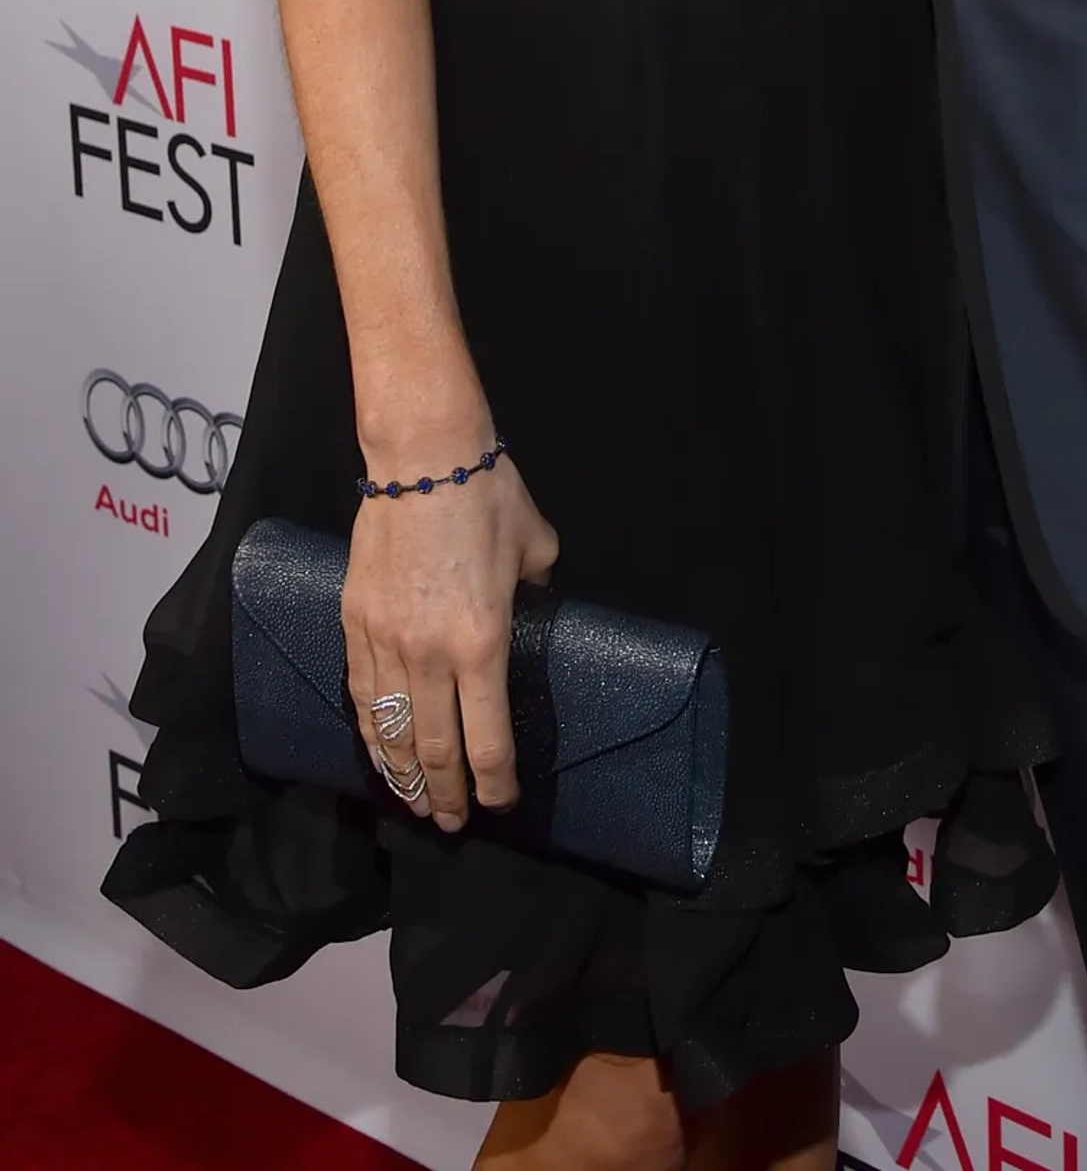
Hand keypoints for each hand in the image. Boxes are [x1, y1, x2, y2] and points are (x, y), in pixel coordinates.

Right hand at [342, 444, 557, 832]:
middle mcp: (430, 654)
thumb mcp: (536, 547)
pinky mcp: (354, 623)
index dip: (495, 783)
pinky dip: (373, 734)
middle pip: (435, 750)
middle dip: (448, 795)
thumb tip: (538, 607)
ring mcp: (385, 641)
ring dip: (403, 777)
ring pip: (391, 732)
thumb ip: (539, 592)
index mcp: (483, 643)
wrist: (422, 457)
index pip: (488, 739)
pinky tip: (380, 751)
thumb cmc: (487, 496)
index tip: (501, 804)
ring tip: (416, 803)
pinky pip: (362, 696)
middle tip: (455, 822)